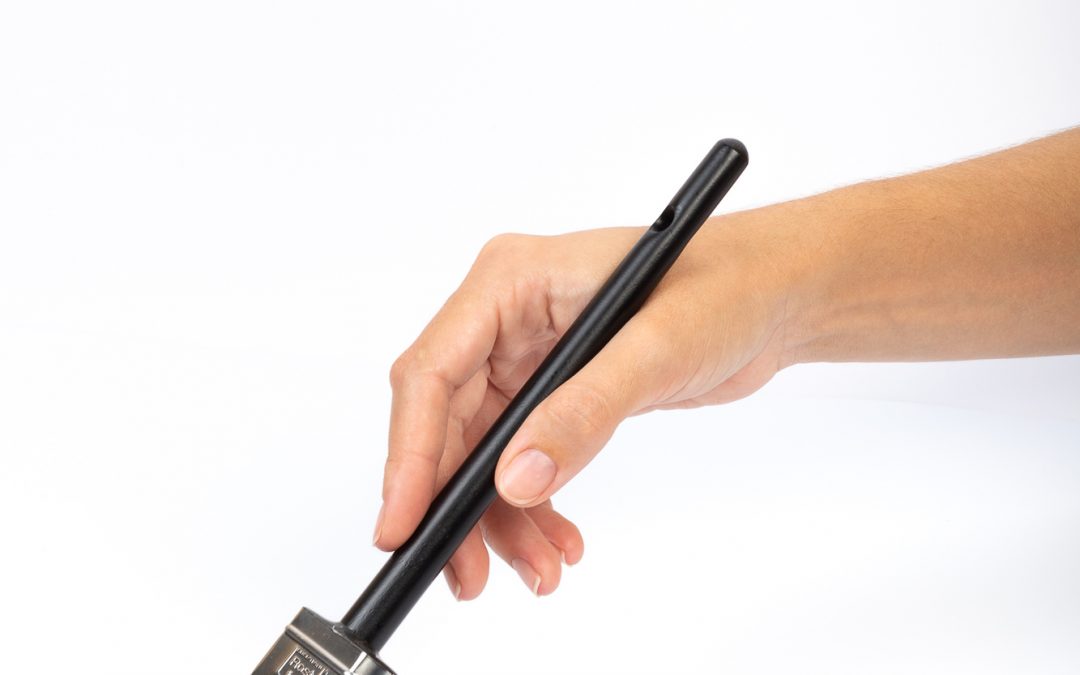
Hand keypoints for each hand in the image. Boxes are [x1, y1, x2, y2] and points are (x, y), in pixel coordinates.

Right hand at [372, 214, 800, 598]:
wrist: (773, 297)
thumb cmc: (725, 288)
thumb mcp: (656, 350)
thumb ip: (584, 412)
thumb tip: (517, 480)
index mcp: (510, 281)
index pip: (431, 371)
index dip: (410, 454)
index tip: (402, 523)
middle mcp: (505, 318)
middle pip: (447, 423)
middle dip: (456, 504)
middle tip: (466, 574)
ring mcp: (526, 357)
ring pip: (480, 453)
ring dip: (500, 519)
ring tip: (539, 571)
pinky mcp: (551, 391)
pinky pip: (517, 460)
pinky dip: (531, 507)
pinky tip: (557, 542)